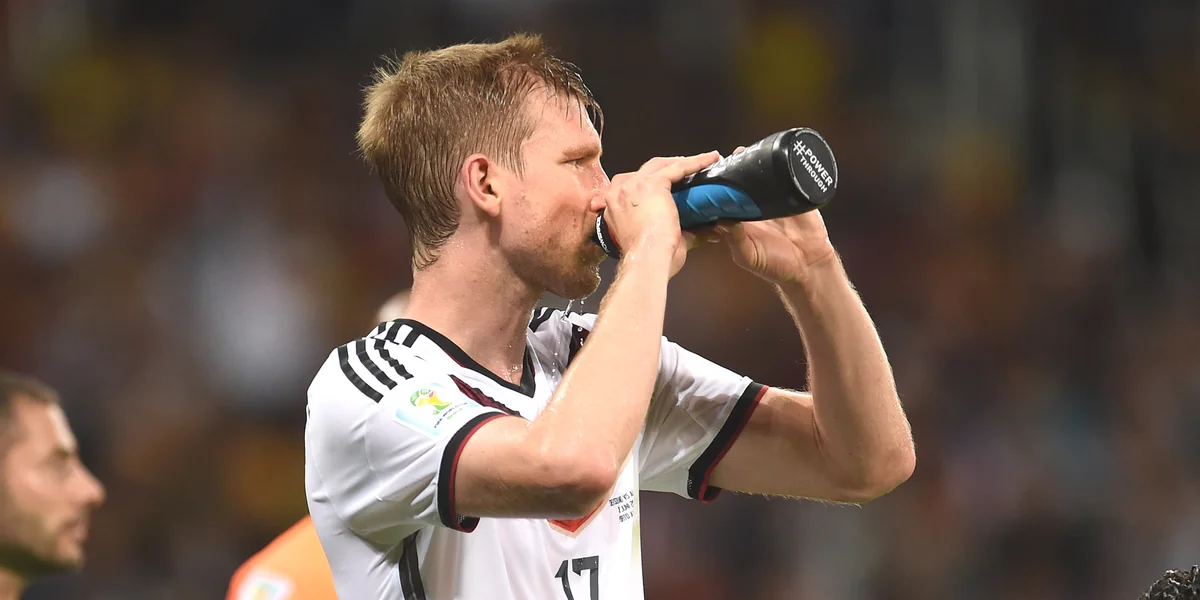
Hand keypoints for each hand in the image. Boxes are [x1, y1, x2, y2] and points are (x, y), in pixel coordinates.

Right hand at [592, 151, 719, 275]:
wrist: (647, 259)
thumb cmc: (649, 258)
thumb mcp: (657, 241)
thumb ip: (679, 232)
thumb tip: (705, 232)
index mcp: (614, 207)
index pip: (634, 185)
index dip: (652, 182)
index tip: (669, 185)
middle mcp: (619, 192)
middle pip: (646, 170)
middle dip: (667, 168)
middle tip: (687, 171)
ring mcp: (633, 185)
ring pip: (661, 165)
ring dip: (682, 162)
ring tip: (702, 161)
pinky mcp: (652, 183)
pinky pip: (677, 168)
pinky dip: (696, 162)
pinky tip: (710, 160)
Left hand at [715, 146, 836, 283]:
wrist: (809, 266)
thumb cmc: (775, 265)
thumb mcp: (749, 255)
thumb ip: (735, 240)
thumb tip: (720, 221)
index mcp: (740, 218)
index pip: (724, 197)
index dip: (716, 186)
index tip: (707, 173)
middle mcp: (755, 206)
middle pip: (741, 182)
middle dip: (733, 168)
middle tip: (725, 156)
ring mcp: (775, 199)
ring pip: (762, 176)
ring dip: (753, 163)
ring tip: (743, 151)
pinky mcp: (796, 196)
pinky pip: (789, 178)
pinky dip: (781, 167)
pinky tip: (773, 156)